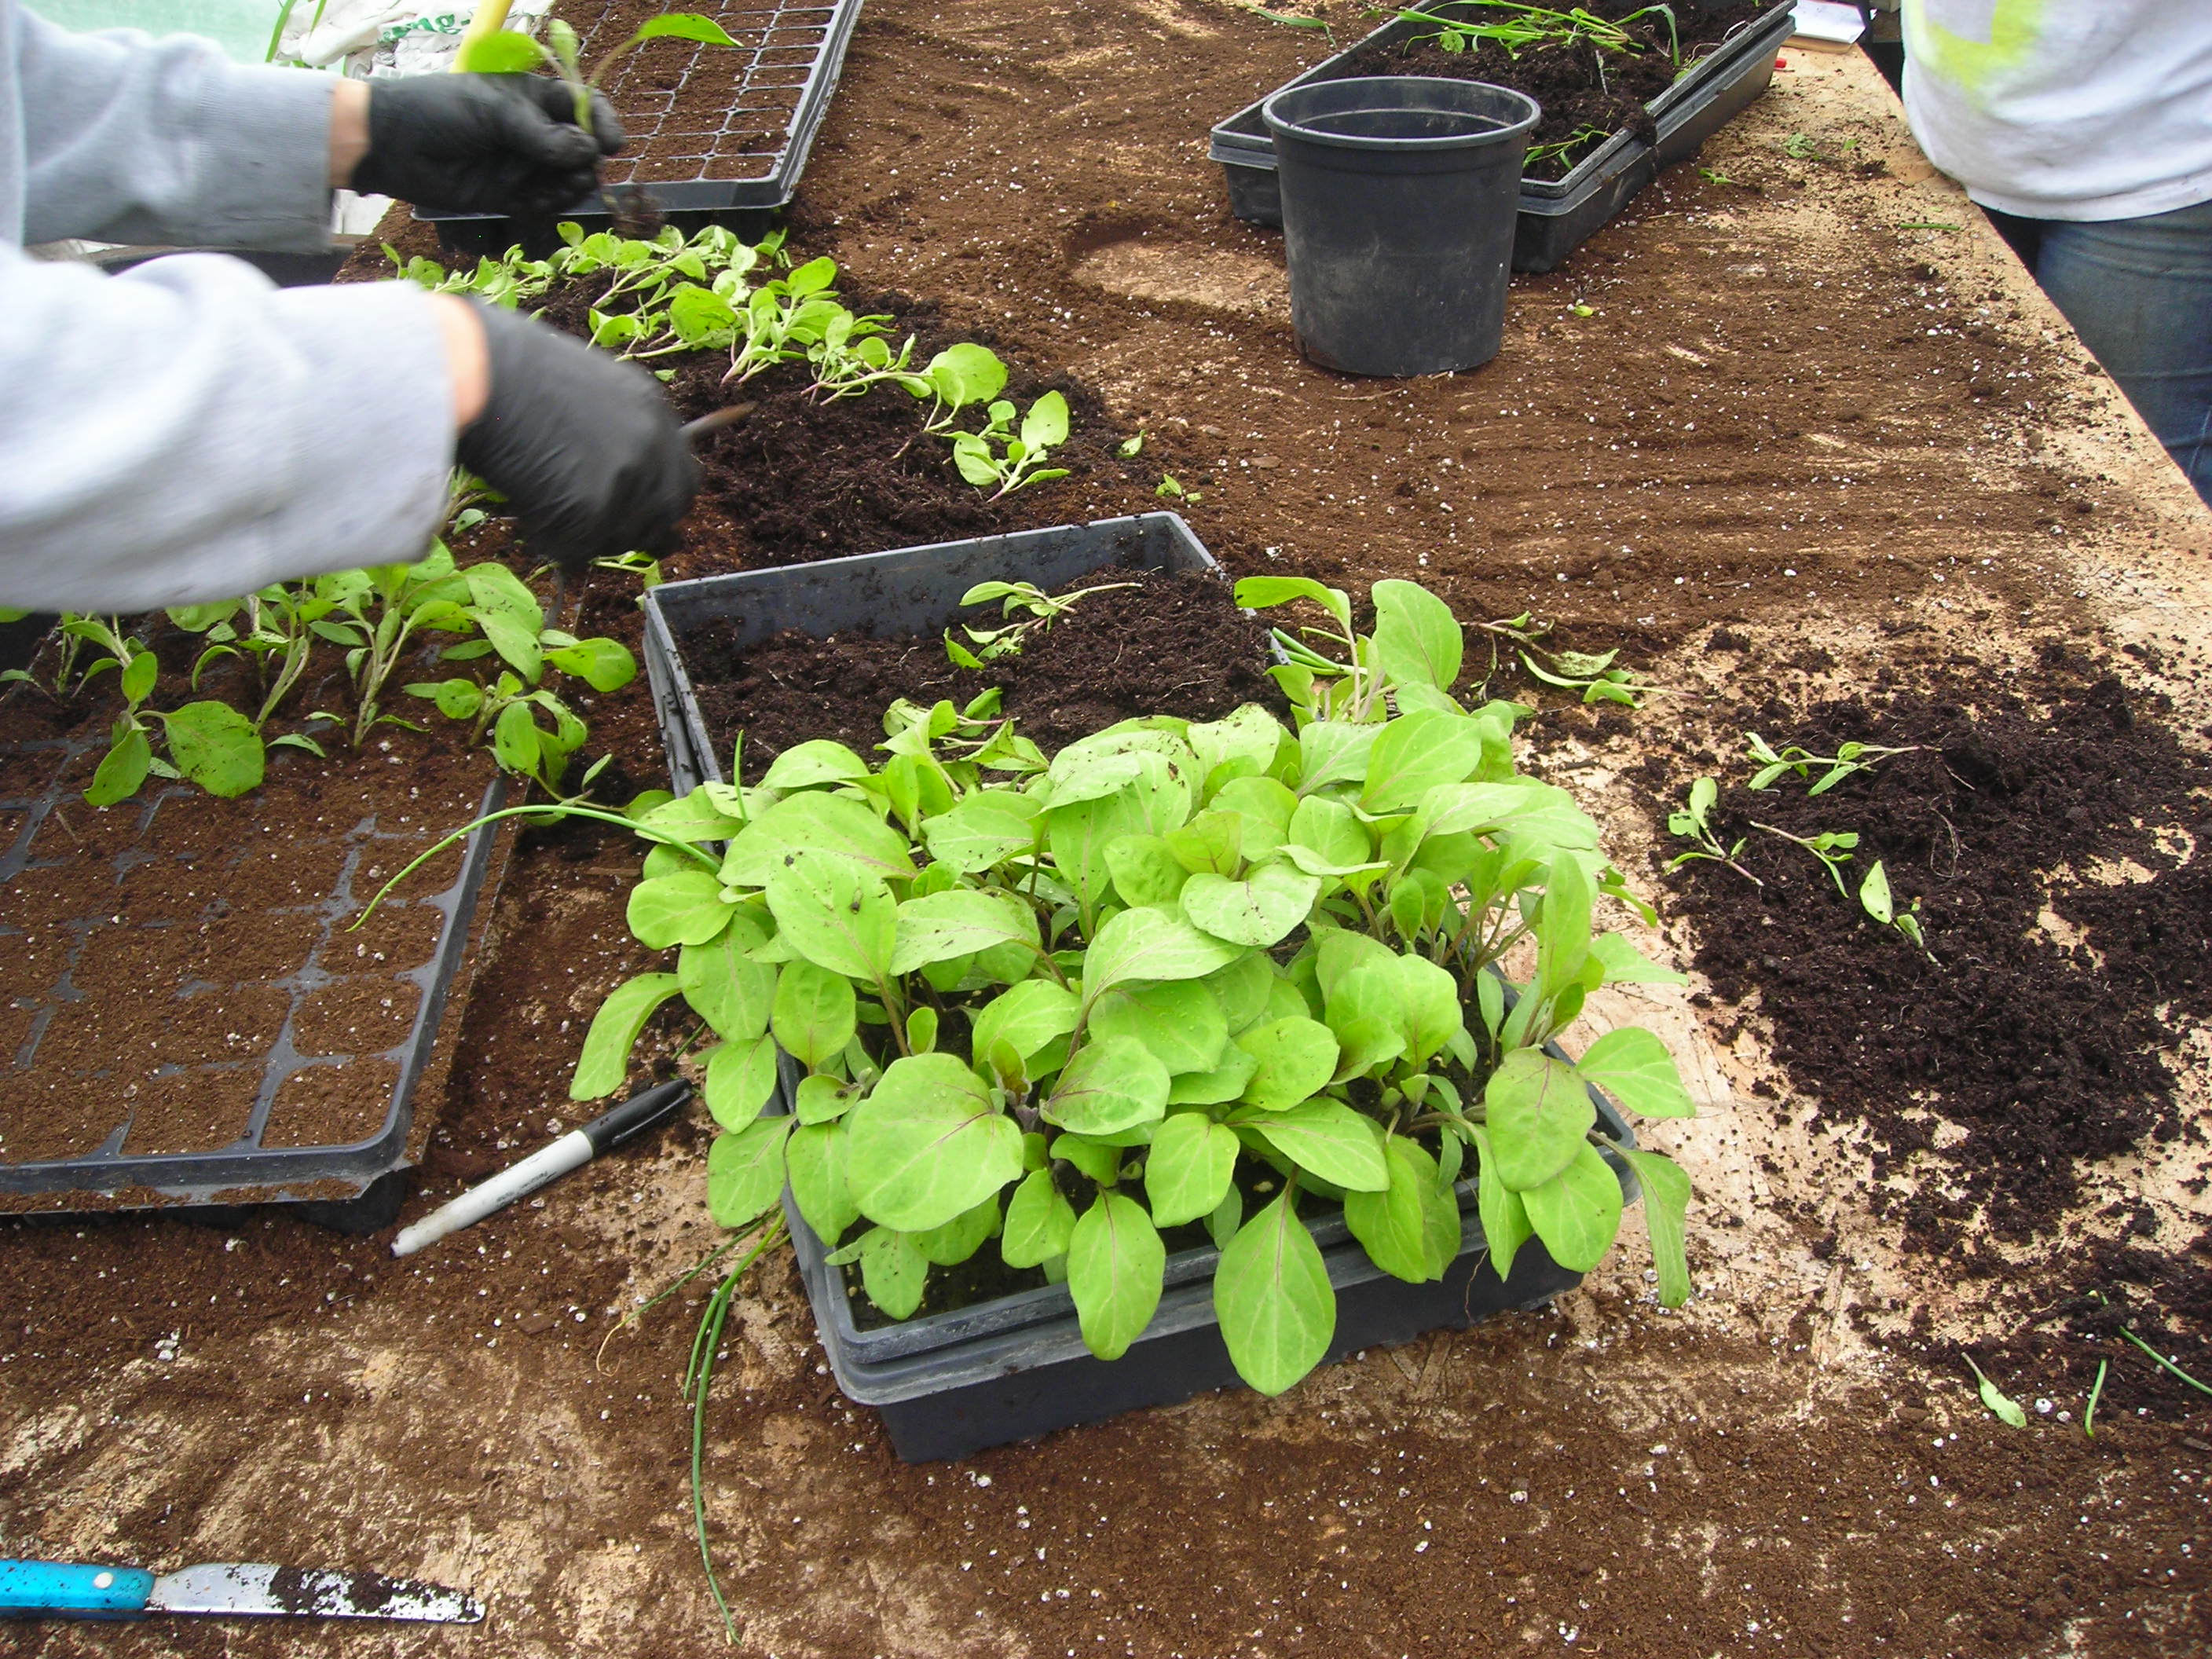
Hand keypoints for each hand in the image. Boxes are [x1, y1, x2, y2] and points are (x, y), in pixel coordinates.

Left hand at [348, 75, 625, 215]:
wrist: (394, 145)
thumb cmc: (440, 111)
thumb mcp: (495, 112)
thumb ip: (542, 134)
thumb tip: (588, 152)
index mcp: (532, 99)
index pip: (583, 106)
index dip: (603, 123)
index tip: (612, 144)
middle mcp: (534, 132)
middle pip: (582, 150)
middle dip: (586, 164)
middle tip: (576, 173)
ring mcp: (523, 165)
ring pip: (568, 181)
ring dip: (567, 189)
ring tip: (551, 191)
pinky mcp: (509, 196)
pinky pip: (543, 206)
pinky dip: (544, 208)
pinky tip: (527, 205)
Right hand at [454, 303, 696, 572]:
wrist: (479, 372)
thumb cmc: (513, 372)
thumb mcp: (589, 389)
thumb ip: (619, 432)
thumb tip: (620, 479)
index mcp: (654, 410)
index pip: (684, 479)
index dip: (658, 502)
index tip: (639, 514)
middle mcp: (652, 445)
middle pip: (667, 514)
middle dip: (639, 527)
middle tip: (596, 525)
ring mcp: (627, 479)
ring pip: (622, 537)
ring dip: (589, 534)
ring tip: (545, 501)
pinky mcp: (593, 511)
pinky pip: (580, 548)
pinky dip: (552, 539)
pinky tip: (528, 509)